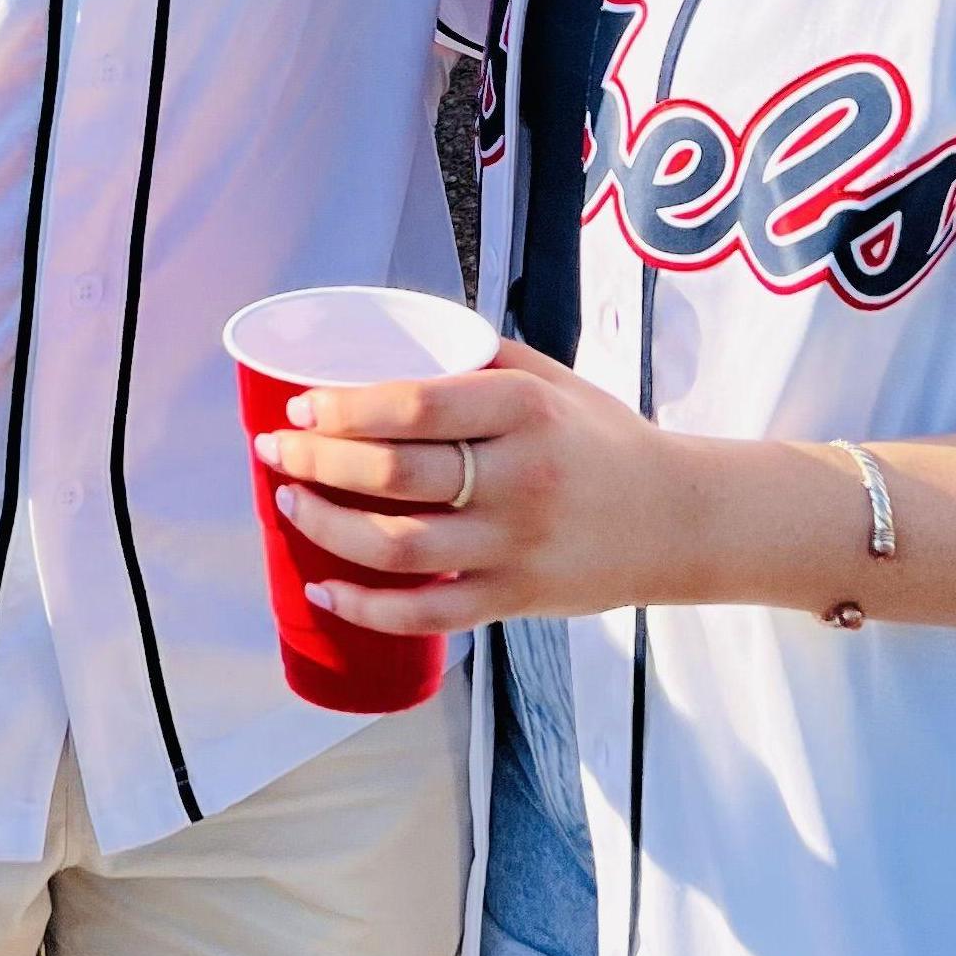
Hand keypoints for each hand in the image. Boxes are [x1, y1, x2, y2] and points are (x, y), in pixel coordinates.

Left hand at [255, 339, 704, 635]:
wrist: (678, 519)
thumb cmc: (601, 438)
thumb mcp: (549, 379)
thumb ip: (474, 361)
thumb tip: (387, 341)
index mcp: (523, 410)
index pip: (413, 407)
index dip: (344, 408)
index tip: (300, 405)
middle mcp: (518, 479)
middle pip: (394, 475)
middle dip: (317, 463)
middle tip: (276, 451)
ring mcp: (516, 546)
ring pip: (398, 547)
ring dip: (328, 530)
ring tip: (288, 507)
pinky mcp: (516, 600)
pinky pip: (429, 614)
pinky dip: (368, 609)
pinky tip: (324, 591)